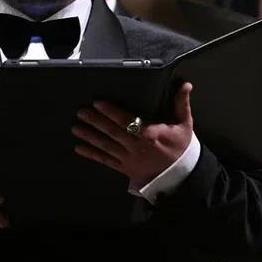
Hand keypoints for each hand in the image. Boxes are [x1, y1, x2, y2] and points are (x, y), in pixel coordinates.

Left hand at [73, 82, 194, 189]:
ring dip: (89, 136)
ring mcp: (128, 158)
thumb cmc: (181, 147)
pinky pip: (105, 161)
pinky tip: (79, 148)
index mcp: (149, 133)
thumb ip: (181, 103)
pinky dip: (92, 154)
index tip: (98, 103)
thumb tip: (185, 85)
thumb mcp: (185, 124)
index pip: (126, 120)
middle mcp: (135, 146)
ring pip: (106, 146)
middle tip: (81, 112)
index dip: (111, 111)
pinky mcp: (124, 168)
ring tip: (75, 128)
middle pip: (112, 132)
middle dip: (95, 121)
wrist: (181, 176)